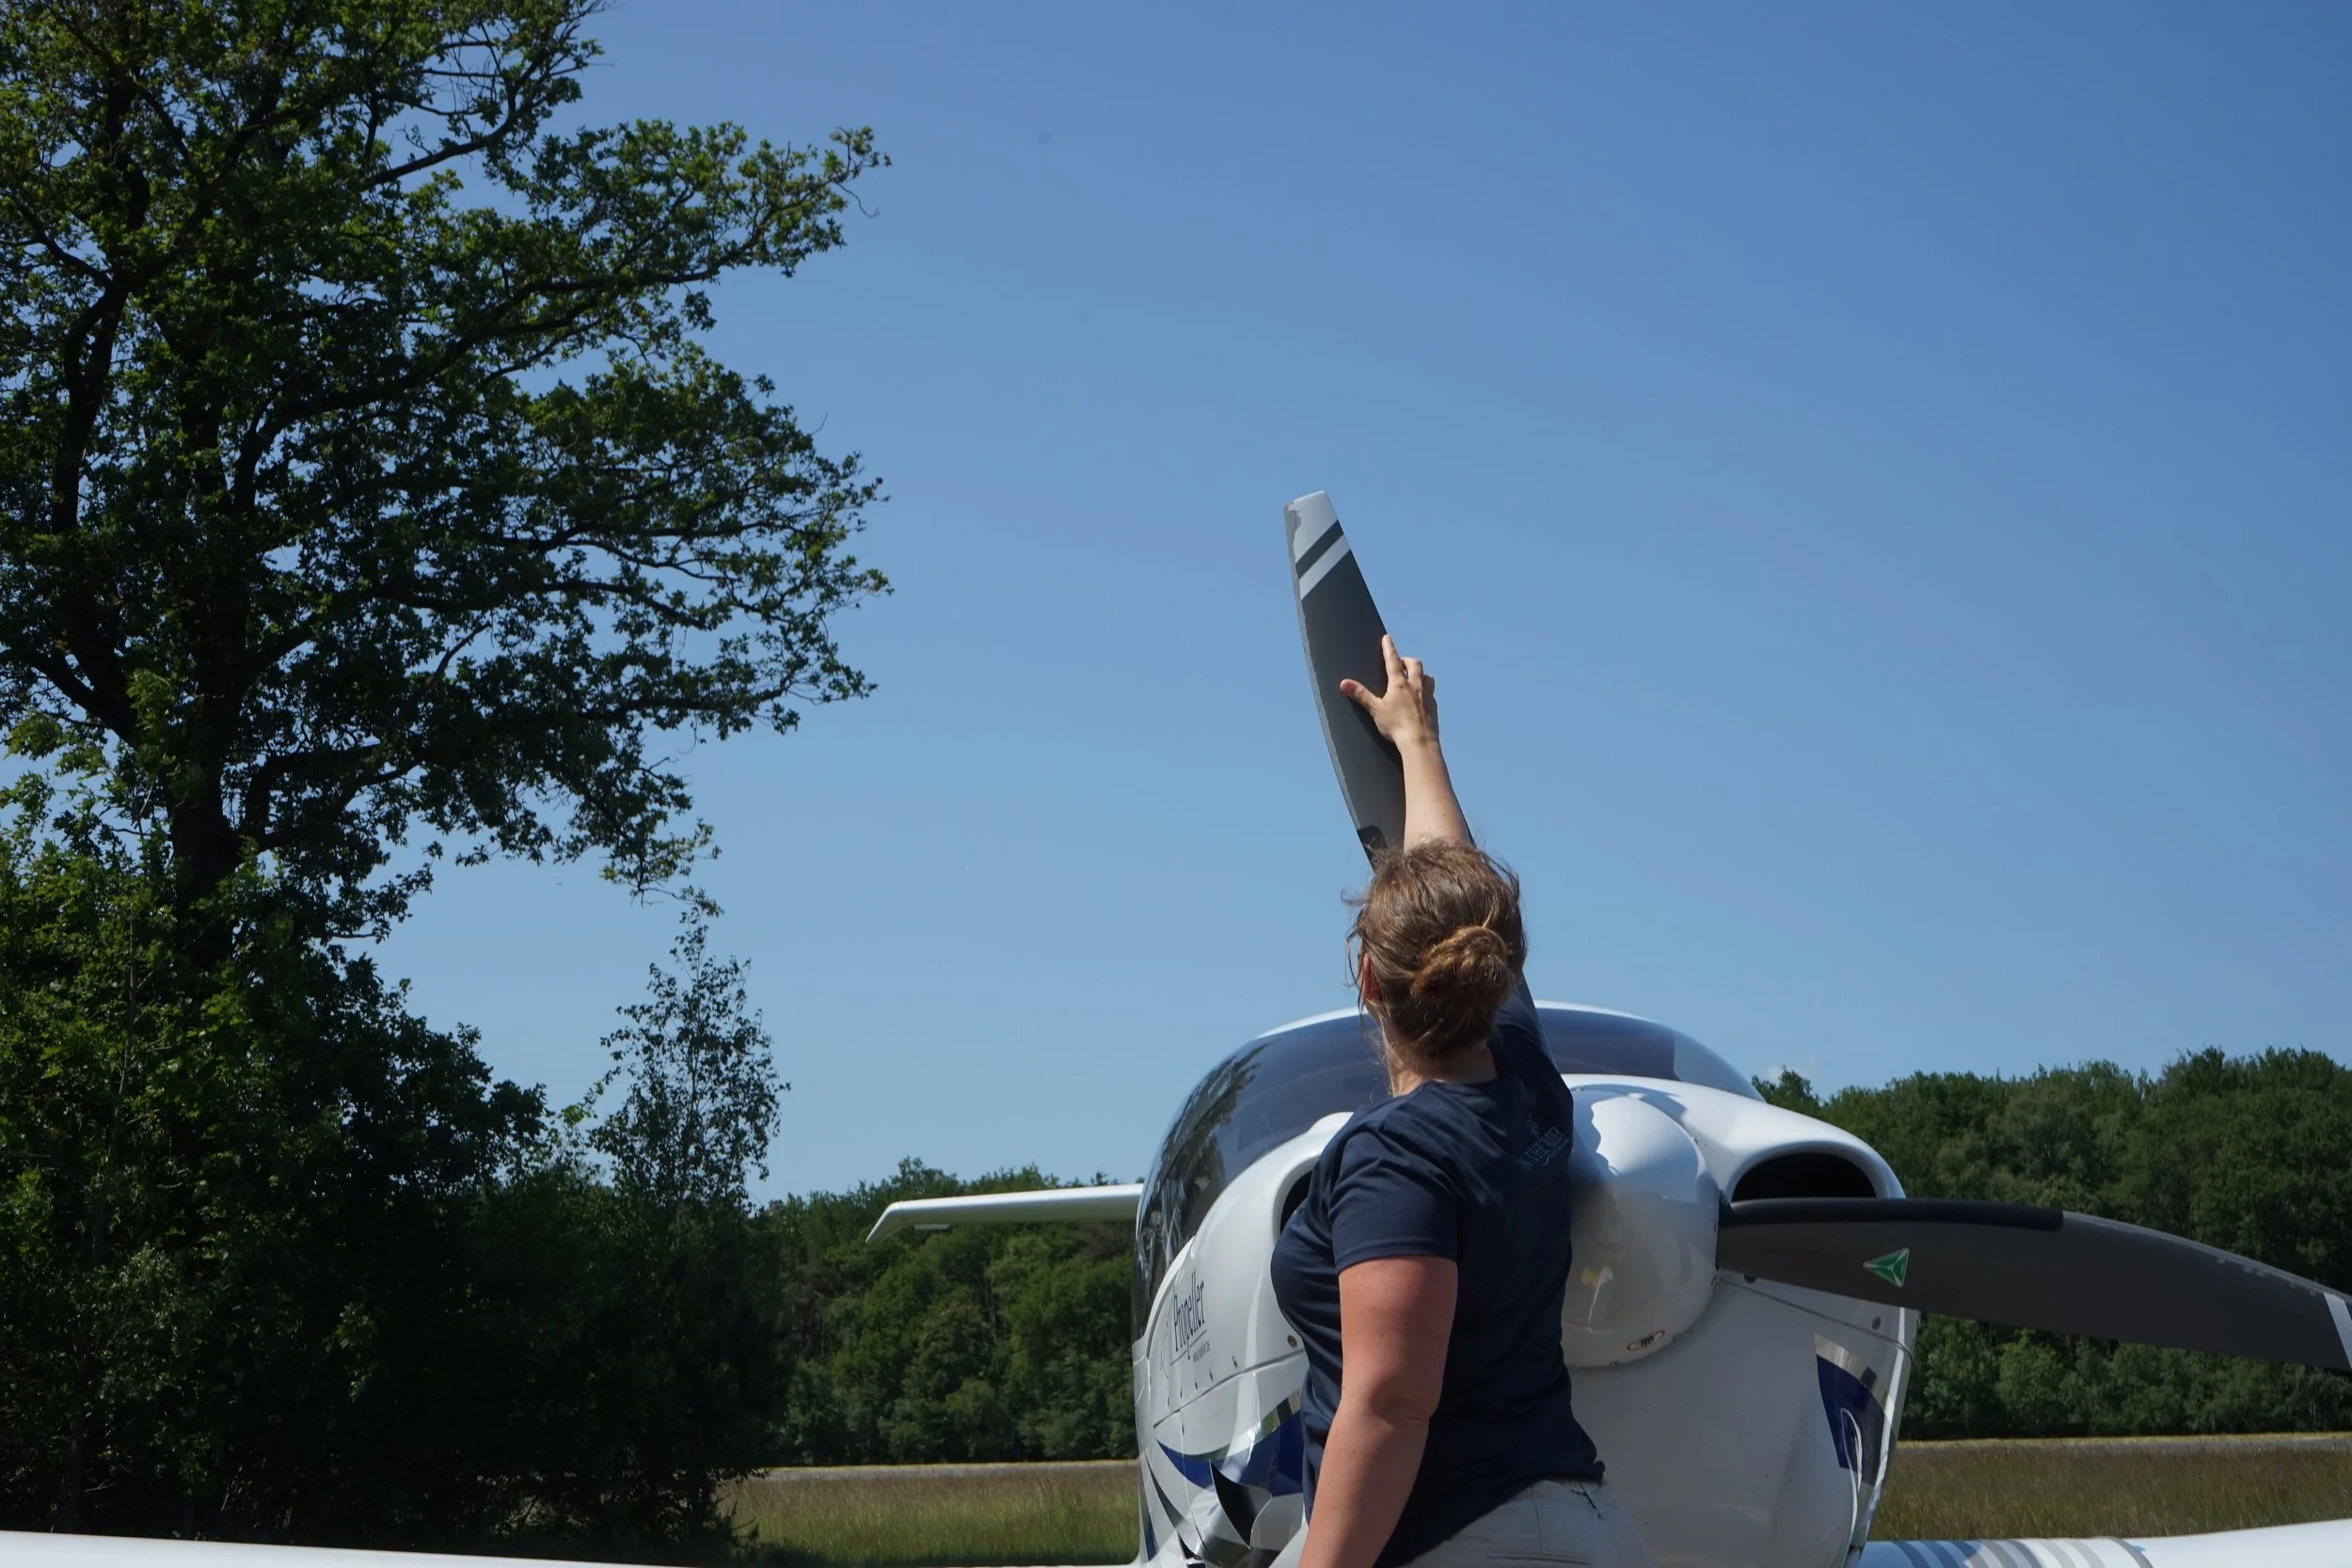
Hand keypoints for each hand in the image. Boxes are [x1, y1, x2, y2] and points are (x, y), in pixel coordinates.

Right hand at [1339, 636, 1439, 752]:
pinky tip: (1422, 697)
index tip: (1387, 638)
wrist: (1420, 742)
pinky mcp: (1434, 707)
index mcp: (1399, 684)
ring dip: (1420, 673)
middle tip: (1400, 662)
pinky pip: (1432, 693)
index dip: (1388, 648)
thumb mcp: (1375, 710)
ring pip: (1427, 676)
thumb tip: (1344, 683)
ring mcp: (1427, 696)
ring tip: (1414, 677)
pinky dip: (1426, 690)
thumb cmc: (1396, 726)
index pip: (1393, 660)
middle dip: (1407, 660)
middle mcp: (1416, 685)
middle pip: (1414, 664)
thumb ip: (1360, 695)